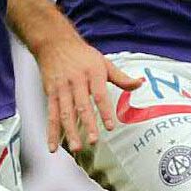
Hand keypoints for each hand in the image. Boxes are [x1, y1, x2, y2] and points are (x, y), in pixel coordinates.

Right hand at [34, 33, 142, 152]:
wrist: (54, 43)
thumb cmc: (82, 55)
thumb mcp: (104, 62)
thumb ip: (121, 77)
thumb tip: (140, 84)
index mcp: (92, 74)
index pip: (100, 95)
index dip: (105, 111)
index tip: (111, 126)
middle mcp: (76, 82)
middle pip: (81, 106)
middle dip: (87, 125)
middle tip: (92, 141)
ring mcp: (61, 88)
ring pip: (64, 113)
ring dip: (69, 132)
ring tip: (75, 147)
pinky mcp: (50, 94)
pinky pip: (50, 115)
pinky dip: (51, 132)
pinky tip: (53, 146)